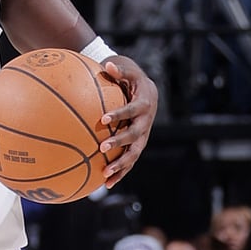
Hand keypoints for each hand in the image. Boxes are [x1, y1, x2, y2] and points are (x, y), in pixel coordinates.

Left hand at [98, 56, 157, 187]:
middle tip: (102, 147)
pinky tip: (106, 184)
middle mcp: (146, 122)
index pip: (132, 110)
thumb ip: (119, 70)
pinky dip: (120, 173)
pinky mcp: (139, 145)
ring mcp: (144, 135)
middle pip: (135, 135)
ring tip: (105, 174)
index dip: (120, 114)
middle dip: (120, 142)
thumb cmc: (132, 79)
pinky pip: (130, 161)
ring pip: (135, 153)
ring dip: (121, 164)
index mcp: (144, 104)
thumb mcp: (128, 70)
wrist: (147, 91)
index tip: (103, 119)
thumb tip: (108, 65)